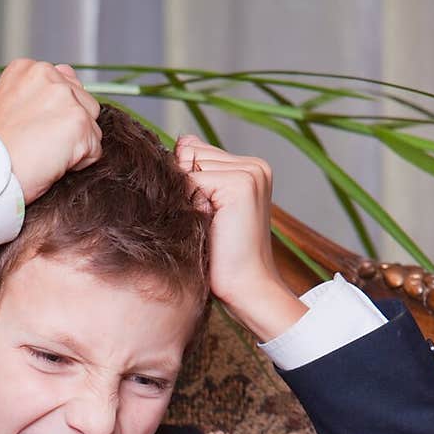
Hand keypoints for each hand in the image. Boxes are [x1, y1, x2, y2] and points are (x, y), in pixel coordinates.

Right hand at [0, 59, 101, 205]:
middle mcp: (48, 74)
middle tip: (42, 148)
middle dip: (70, 128)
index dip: (57, 114)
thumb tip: (62, 103)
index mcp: (27, 68)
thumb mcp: (5, 108)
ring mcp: (65, 97)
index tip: (37, 132)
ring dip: (76, 146)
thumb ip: (34, 97)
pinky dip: (79, 164)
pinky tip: (53, 166)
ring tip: (46, 157)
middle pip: (83, 102)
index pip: (65, 83)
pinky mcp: (78, 122)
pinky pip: (94, 150)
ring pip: (92, 126)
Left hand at [174, 135, 305, 341]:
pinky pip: (194, 180)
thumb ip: (196, 177)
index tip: (202, 213)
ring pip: (191, 164)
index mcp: (250, 168)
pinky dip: (192, 205)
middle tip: (206, 222)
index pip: (197, 150)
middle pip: (192, 152)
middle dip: (186, 186)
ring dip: (188, 196)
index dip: (186, 181)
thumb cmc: (224, 260)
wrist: (247, 289)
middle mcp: (254, 165)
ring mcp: (251, 172)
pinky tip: (209, 226)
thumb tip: (179, 144)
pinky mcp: (241, 184)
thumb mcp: (207, 211)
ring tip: (208, 225)